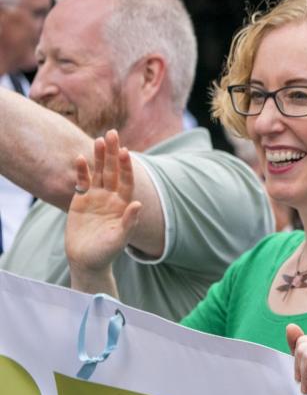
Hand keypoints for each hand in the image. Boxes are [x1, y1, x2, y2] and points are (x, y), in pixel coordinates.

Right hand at [65, 130, 141, 278]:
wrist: (87, 260)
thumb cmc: (106, 252)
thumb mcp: (120, 238)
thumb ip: (129, 221)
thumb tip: (138, 204)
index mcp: (124, 204)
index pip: (126, 180)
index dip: (126, 166)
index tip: (125, 151)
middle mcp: (111, 197)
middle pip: (113, 171)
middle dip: (113, 153)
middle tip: (112, 133)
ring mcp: (96, 198)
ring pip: (98, 173)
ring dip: (98, 157)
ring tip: (98, 139)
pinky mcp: (80, 201)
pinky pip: (82, 183)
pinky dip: (81, 171)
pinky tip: (80, 158)